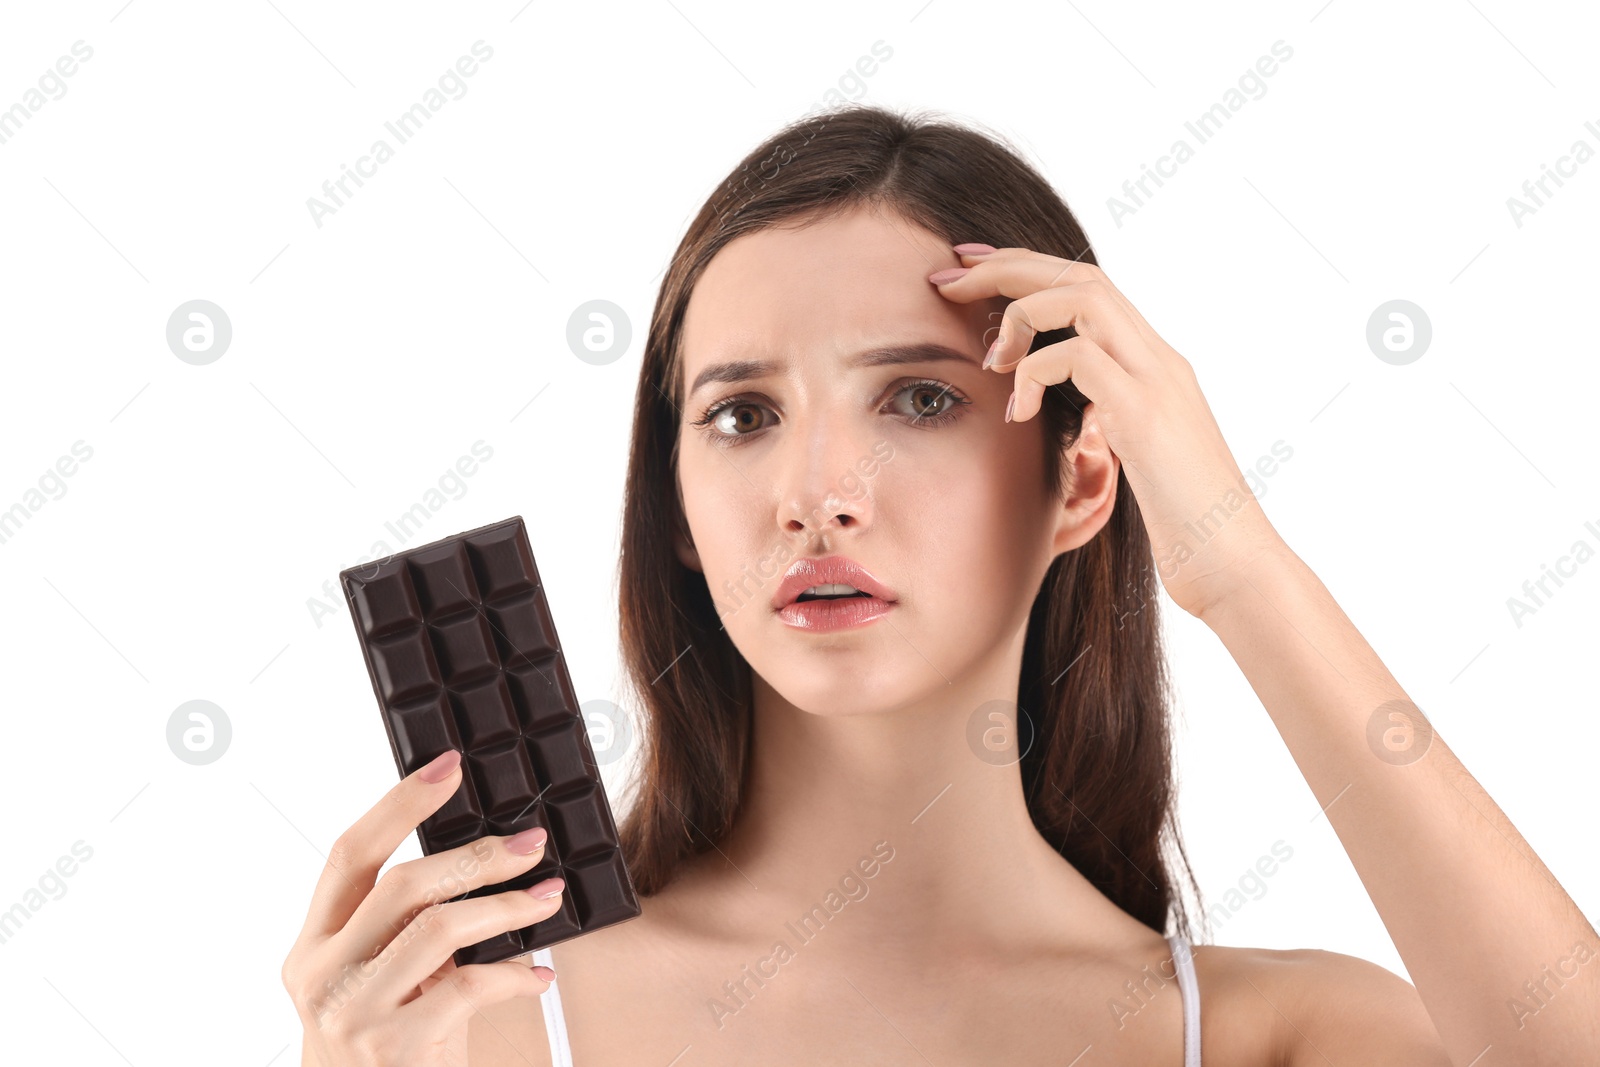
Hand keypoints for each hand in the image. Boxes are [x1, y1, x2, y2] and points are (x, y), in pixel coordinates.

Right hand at [281, 749, 563, 1065]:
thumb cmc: (386, 1049)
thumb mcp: (381, 982)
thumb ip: (406, 930)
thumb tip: (482, 860)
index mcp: (313, 946)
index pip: (349, 854)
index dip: (400, 803)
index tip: (448, 766)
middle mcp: (321, 976)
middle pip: (403, 884)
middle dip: (478, 856)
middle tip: (531, 844)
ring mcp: (353, 1013)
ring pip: (441, 928)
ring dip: (508, 907)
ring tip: (549, 898)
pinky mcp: (393, 1047)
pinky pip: (469, 987)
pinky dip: (514, 974)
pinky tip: (538, 974)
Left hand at [930, 245, 1286, 619]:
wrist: (1236, 567)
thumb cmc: (1184, 529)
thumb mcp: (1136, 461)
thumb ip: (1107, 424)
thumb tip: (1073, 419)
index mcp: (1154, 368)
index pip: (1089, 289)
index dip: (1027, 270)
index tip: (971, 270)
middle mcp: (1159, 361)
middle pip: (1081, 274)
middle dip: (1007, 266)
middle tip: (949, 275)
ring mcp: (1157, 382)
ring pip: (1083, 296)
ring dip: (1020, 312)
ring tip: (987, 356)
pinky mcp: (1146, 415)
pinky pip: (1078, 356)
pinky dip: (1034, 373)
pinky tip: (1015, 414)